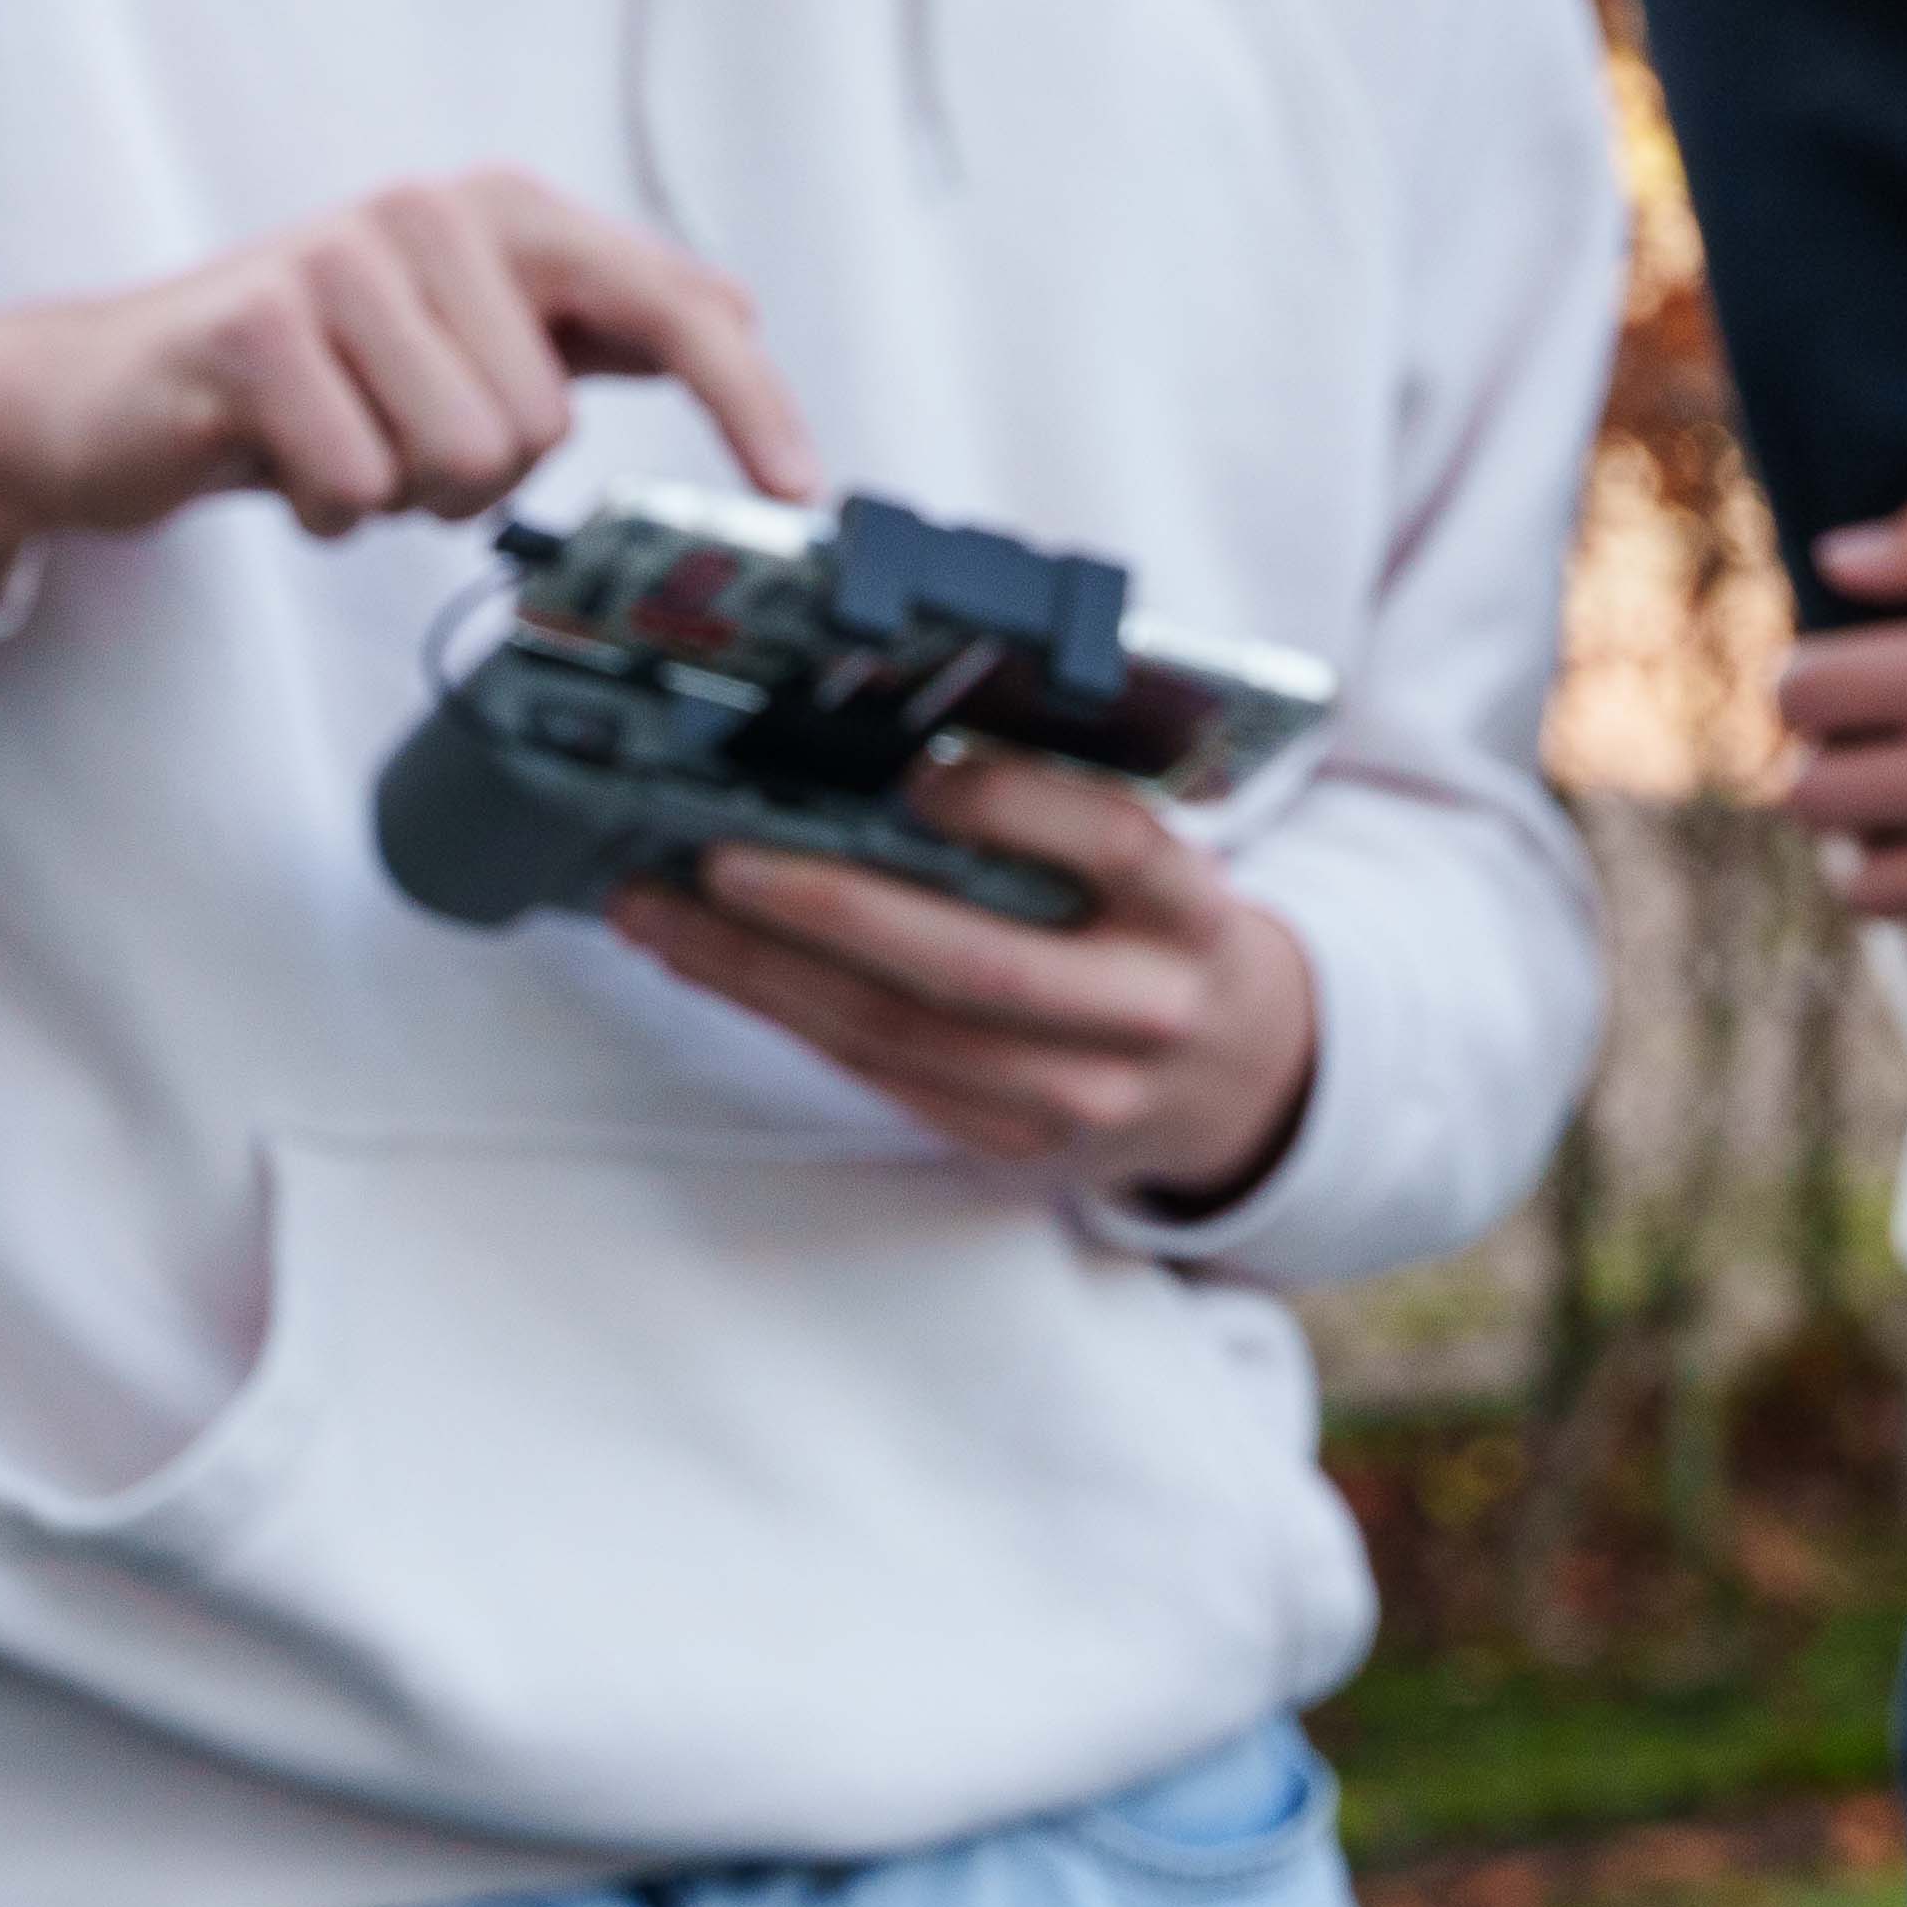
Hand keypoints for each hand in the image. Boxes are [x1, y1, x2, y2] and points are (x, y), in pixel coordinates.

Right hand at [0, 171, 821, 583]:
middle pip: (545, 427)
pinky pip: (359, 486)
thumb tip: (729, 313)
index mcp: (505, 213)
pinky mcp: (253, 330)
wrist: (106, 394)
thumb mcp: (461, 335)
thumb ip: (588, 322)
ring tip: (335, 442)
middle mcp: (433, 212)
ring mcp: (339, 261)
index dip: (748, 403)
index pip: (675, 308)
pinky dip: (324, 508)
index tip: (801, 489)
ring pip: (460, 462)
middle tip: (387, 437)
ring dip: (395, 494)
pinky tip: (277, 459)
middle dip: (469, 474)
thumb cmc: (306, 372)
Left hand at [613, 752, 1327, 1212]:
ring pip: (899, 1035)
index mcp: (1192, 910)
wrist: (1241, 1078)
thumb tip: (886, 764)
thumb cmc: (1169, 934)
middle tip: (716, 860)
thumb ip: (1066, 822)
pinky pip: (881, 1077)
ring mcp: (1078, 1093)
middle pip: (973, 966)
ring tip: (664, 915)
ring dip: (763, 974)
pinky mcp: (1013, 1142)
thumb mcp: (1165, 865)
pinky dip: (787, 1017)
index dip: (1016, 806)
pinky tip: (720, 967)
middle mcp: (1144, 1009)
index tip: (918, 772)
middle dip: (829, 911)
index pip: (1116, 844)